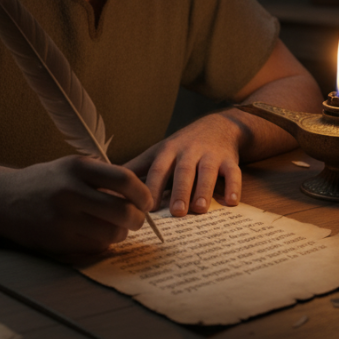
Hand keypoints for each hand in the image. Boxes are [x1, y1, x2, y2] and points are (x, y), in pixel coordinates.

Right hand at [0, 155, 152, 258]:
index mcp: (77, 167)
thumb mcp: (71, 166)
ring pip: (112, 233)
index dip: (143, 193)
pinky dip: (104, 243)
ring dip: (122, 233)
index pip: (125, 179)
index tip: (146, 200)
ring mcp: (63, 218)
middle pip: (123, 210)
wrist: (4, 199)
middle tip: (137, 219)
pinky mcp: (58, 240)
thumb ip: (102, 175)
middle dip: (138, 218)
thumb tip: (140, 191)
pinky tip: (98, 235)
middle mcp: (70, 191)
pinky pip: (95, 246)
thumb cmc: (45, 182)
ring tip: (117, 228)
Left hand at [123, 113, 244, 217]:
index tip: (144, 207)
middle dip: (179, 191)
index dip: (151, 187)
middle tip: (176, 212)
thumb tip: (104, 183)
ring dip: (204, 190)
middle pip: (183, 171)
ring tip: (200, 209)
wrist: (219, 126)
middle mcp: (189, 152)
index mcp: (168, 152)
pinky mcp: (229, 160)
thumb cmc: (182, 146)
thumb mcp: (158, 152)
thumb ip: (136, 169)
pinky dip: (233, 187)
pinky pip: (233, 173)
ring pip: (207, 172)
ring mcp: (210, 155)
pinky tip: (231, 202)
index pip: (158, 169)